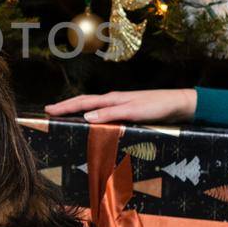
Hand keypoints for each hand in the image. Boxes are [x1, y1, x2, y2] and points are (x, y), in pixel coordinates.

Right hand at [45, 88, 197, 123]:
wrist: (180, 105)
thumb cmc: (159, 106)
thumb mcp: (134, 111)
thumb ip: (111, 114)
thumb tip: (86, 117)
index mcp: (113, 99)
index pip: (83, 102)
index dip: (65, 106)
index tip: (48, 110)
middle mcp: (114, 102)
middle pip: (85, 104)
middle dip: (66, 108)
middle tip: (49, 113)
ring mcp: (121, 107)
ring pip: (94, 110)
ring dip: (78, 113)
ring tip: (65, 119)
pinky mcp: (129, 114)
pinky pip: (105, 117)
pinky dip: (94, 120)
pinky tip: (93, 127)